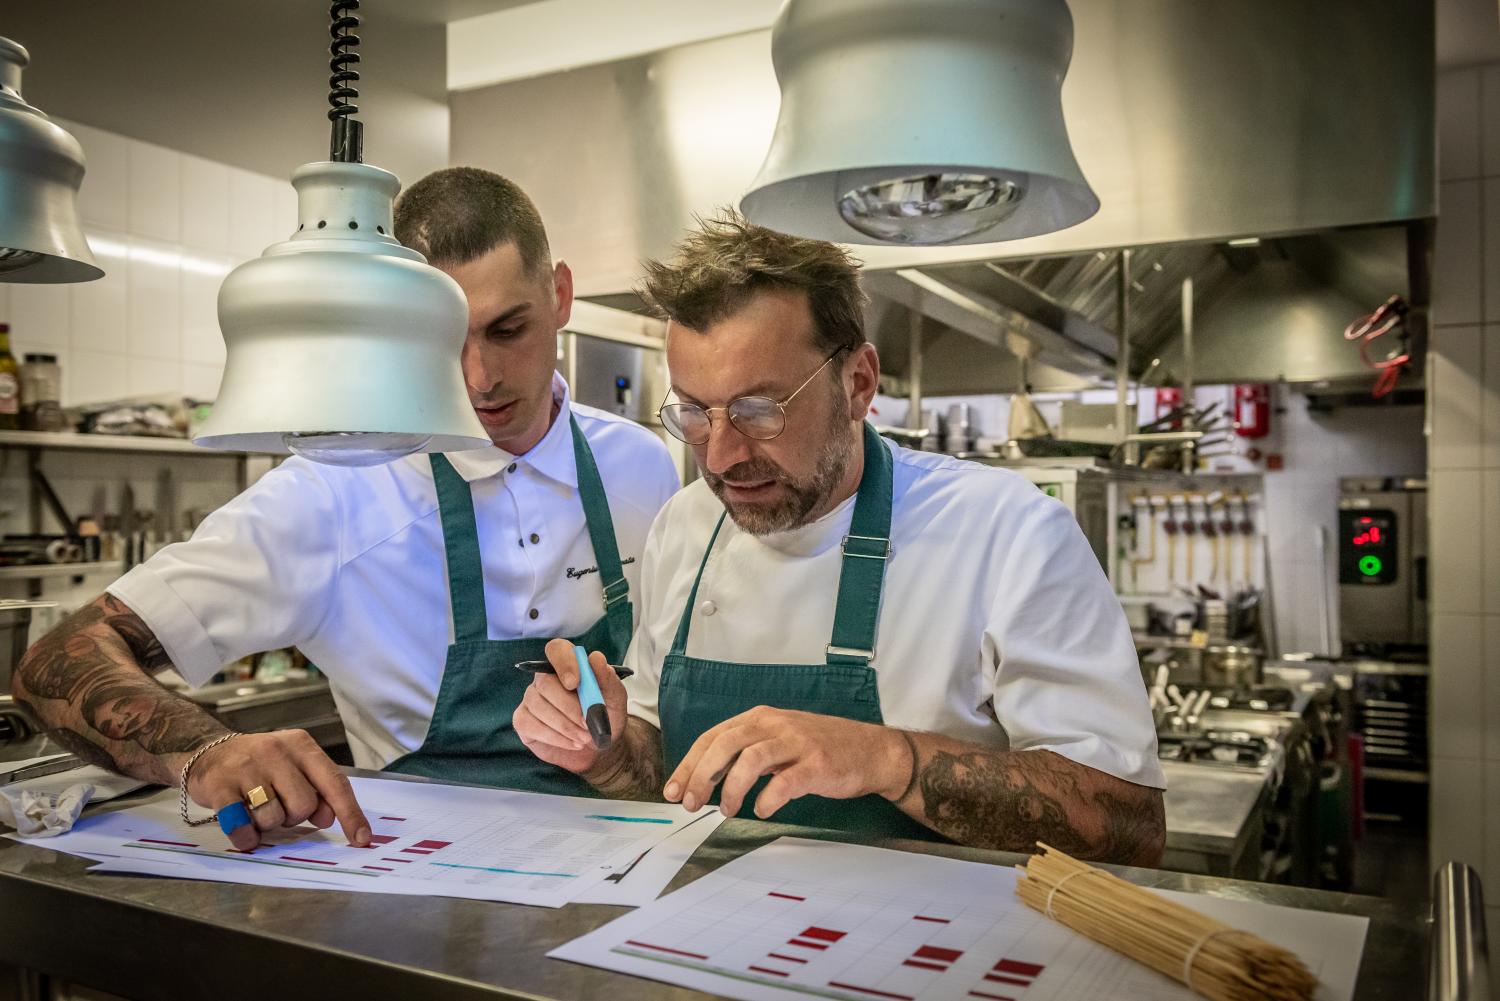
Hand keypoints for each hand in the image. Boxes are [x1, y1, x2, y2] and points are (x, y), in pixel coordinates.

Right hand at [183, 729, 370, 851]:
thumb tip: (328, 817)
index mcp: (301, 746)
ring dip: (267, 824)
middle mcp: (276, 751)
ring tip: (256, 808)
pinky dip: (246, 836)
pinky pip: (242, 826)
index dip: (350, 814)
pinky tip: (242, 825)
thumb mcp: (293, 767)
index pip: (335, 783)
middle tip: (278, 806)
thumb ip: (317, 789)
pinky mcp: (220, 786)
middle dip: (294, 816)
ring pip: (274, 818)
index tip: (362, 838)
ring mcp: (246, 767)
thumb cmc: (259, 764)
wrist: (208, 752)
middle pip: (304, 805)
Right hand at [512, 638, 628, 774]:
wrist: (600, 748)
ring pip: (538, 706)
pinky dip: (556, 737)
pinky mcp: (523, 720)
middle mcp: (545, 678)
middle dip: (569, 706)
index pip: (556, 650)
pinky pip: (531, 724)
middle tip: (588, 723)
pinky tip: (572, 743)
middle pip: (546, 683)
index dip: (564, 663)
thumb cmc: (606, 717)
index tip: (575, 683)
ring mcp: (531, 699)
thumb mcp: (615, 699)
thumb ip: (607, 678)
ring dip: (565, 725)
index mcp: (568, 666)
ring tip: (585, 737)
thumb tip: (596, 658)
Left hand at [663, 706, 911, 818]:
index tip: (674, 791)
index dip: (689, 764)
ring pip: (751, 758)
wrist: (870, 750)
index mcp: (760, 718)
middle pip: (726, 743)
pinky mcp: (817, 764)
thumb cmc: (819, 749)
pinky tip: (762, 810)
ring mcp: (797, 742)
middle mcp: (775, 724)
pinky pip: (785, 782)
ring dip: (731, 788)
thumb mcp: (777, 741)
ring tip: (725, 810)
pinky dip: (767, 798)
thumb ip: (745, 753)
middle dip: (701, 775)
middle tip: (690, 803)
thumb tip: (704, 779)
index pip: (713, 736)